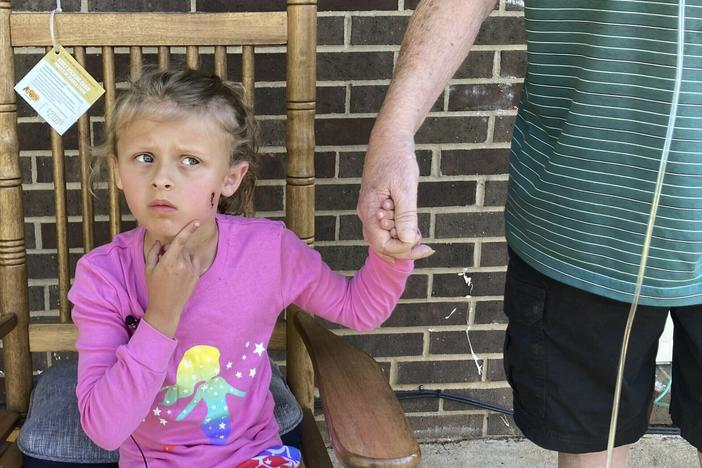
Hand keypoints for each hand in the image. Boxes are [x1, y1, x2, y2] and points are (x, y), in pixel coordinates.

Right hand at [143, 220, 201, 336]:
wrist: (166, 307)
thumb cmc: (155, 287)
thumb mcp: (149, 269)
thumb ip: (154, 252)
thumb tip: (160, 242)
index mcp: (169, 261)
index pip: (180, 241)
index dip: (188, 229)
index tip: (196, 221)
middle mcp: (183, 264)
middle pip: (182, 247)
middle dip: (175, 250)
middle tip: (166, 262)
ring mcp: (192, 270)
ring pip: (189, 254)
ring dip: (182, 257)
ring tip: (173, 271)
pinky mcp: (197, 275)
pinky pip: (194, 261)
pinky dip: (189, 262)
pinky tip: (181, 274)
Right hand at [358, 130, 432, 259]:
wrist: (389, 140)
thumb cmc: (397, 160)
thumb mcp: (405, 187)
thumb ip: (405, 215)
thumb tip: (407, 240)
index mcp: (370, 210)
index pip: (381, 244)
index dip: (401, 249)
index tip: (421, 243)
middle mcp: (366, 214)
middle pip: (381, 245)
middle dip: (403, 250)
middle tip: (427, 248)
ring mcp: (370, 211)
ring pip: (382, 239)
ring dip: (401, 244)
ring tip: (422, 241)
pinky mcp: (376, 207)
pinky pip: (384, 229)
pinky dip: (399, 234)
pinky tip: (413, 231)